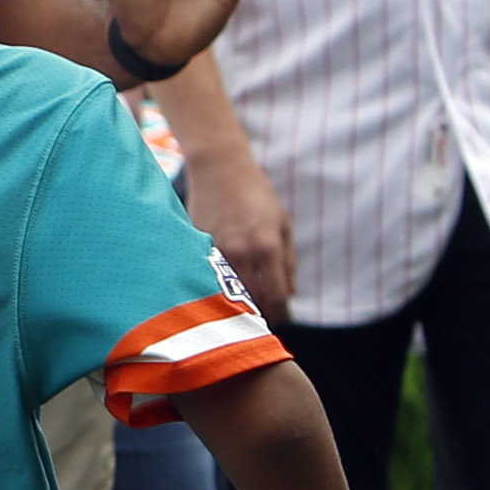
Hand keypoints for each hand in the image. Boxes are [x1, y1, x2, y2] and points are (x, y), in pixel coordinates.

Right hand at [186, 142, 293, 315]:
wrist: (219, 167)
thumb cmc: (256, 192)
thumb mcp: (282, 222)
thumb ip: (288, 260)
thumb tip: (291, 293)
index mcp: (268, 246)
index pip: (278, 294)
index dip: (282, 312)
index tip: (283, 319)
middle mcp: (242, 252)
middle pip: (252, 300)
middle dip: (261, 314)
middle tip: (264, 322)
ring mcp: (217, 250)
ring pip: (227, 293)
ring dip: (237, 305)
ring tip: (244, 312)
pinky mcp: (198, 246)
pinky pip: (208, 275)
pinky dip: (216, 286)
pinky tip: (220, 291)